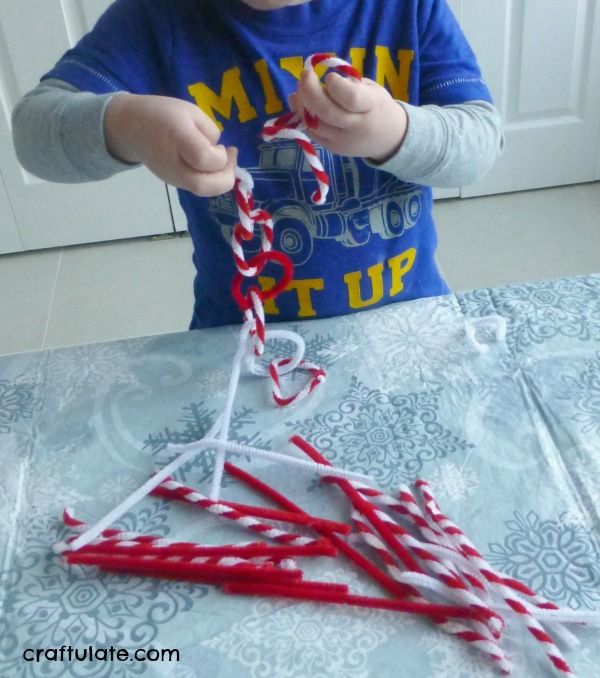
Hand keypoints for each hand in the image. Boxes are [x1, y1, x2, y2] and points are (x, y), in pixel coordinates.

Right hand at [104, 94, 236, 195]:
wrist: (130, 127)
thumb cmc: (163, 114)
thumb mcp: (190, 111)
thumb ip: (209, 131)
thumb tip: (218, 152)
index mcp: (178, 138)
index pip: (205, 159)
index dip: (221, 156)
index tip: (223, 146)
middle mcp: (174, 163)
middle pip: (203, 186)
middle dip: (226, 178)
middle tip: (231, 161)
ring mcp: (171, 176)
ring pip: (201, 190)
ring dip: (219, 181)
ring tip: (224, 164)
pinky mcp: (172, 182)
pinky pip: (196, 187)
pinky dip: (209, 181)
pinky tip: (211, 167)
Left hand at [291, 69, 407, 162]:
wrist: (387, 139)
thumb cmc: (376, 107)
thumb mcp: (371, 89)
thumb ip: (349, 85)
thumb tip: (320, 81)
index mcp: (371, 106)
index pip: (351, 98)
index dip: (336, 86)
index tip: (330, 76)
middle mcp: (356, 127)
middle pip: (327, 112)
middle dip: (310, 91)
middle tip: (306, 75)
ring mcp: (342, 141)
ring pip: (314, 124)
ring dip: (302, 104)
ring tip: (300, 90)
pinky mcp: (332, 149)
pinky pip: (311, 132)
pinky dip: (301, 116)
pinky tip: (299, 103)